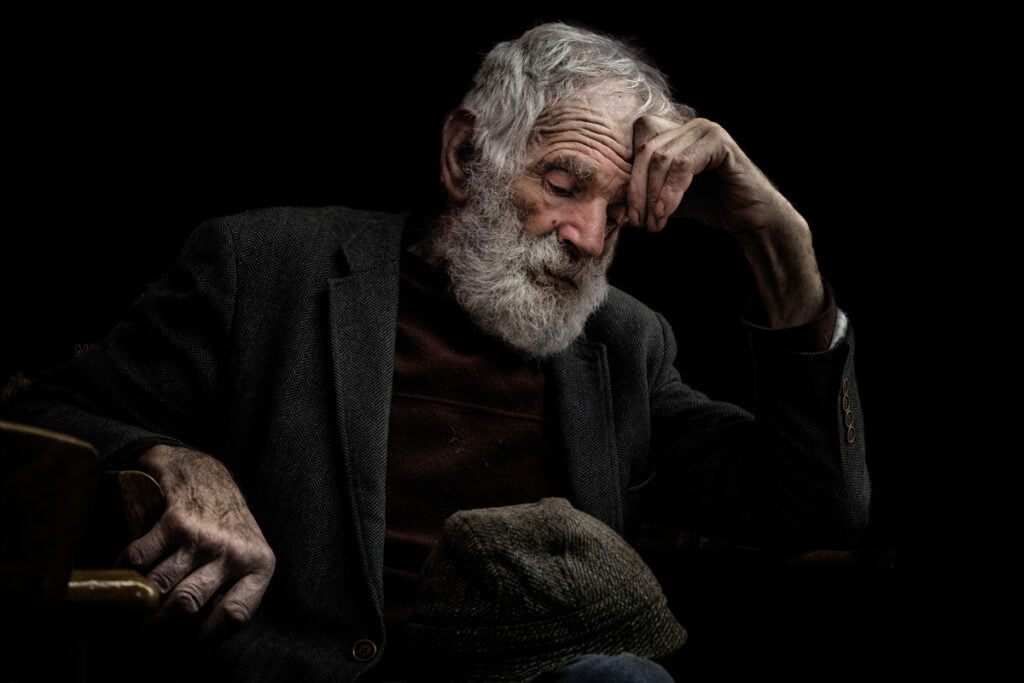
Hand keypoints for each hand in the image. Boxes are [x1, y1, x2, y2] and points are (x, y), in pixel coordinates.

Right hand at [123, 445, 275, 640]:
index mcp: (258, 566)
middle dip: (152, 630)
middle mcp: (235, 552)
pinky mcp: (176, 521)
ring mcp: (205, 536)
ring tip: (118, 618)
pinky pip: (139, 560)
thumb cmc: (223, 525)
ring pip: (158, 587)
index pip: (234, 616)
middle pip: (185, 608)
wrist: (205, 473)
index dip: (205, 637)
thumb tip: (197, 643)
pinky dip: (123, 573)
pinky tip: (121, 577)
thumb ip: (229, 592)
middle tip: (131, 640)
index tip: (183, 645)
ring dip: (131, 607)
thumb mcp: (244, 556)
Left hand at [628, 115, 803, 233]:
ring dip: (653, 196)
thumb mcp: (664, 197)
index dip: (629, 177)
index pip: (637, 140)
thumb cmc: (708, 206)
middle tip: (639, 223)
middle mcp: (689, 124)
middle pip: (645, 150)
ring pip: (661, 158)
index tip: (632, 215)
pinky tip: (667, 214)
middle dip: (637, 191)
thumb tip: (610, 198)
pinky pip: (682, 165)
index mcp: (674, 132)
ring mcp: (705, 129)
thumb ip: (642, 190)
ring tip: (655, 224)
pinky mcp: (719, 142)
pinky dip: (671, 192)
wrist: (749, 217)